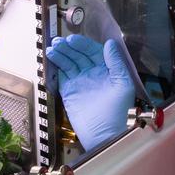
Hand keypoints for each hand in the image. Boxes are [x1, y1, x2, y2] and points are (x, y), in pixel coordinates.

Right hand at [46, 35, 134, 150]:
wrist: (105, 134)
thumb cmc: (119, 112)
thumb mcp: (123, 84)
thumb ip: (116, 63)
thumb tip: (110, 44)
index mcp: (107, 70)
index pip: (93, 52)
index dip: (83, 45)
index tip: (72, 40)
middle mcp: (92, 74)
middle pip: (79, 56)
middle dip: (68, 48)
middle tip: (58, 42)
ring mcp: (80, 83)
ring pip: (68, 64)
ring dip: (60, 55)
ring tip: (51, 48)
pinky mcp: (69, 92)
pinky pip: (61, 77)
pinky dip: (55, 68)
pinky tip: (50, 59)